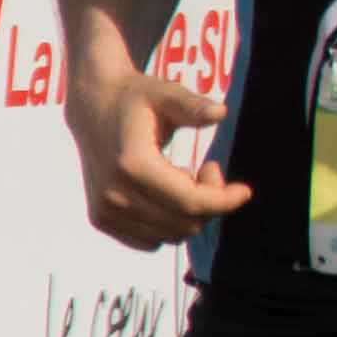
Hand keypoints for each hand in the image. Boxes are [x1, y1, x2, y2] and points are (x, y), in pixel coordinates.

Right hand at [72, 64, 241, 248]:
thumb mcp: (166, 94)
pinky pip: (150, 241)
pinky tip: (168, 193)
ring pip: (170, 236)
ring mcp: (104, 211)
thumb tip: (220, 113)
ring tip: (187, 176)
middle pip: (184, 223)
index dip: (225, 201)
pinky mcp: (101, 220)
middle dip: (211, 202)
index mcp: (132, 165)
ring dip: (190, 213)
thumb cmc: (135, 99)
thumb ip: (193, 106)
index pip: (190, 203)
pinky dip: (169, 224)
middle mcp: (113, 195)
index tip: (244, 190)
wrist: (93, 108)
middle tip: (209, 168)